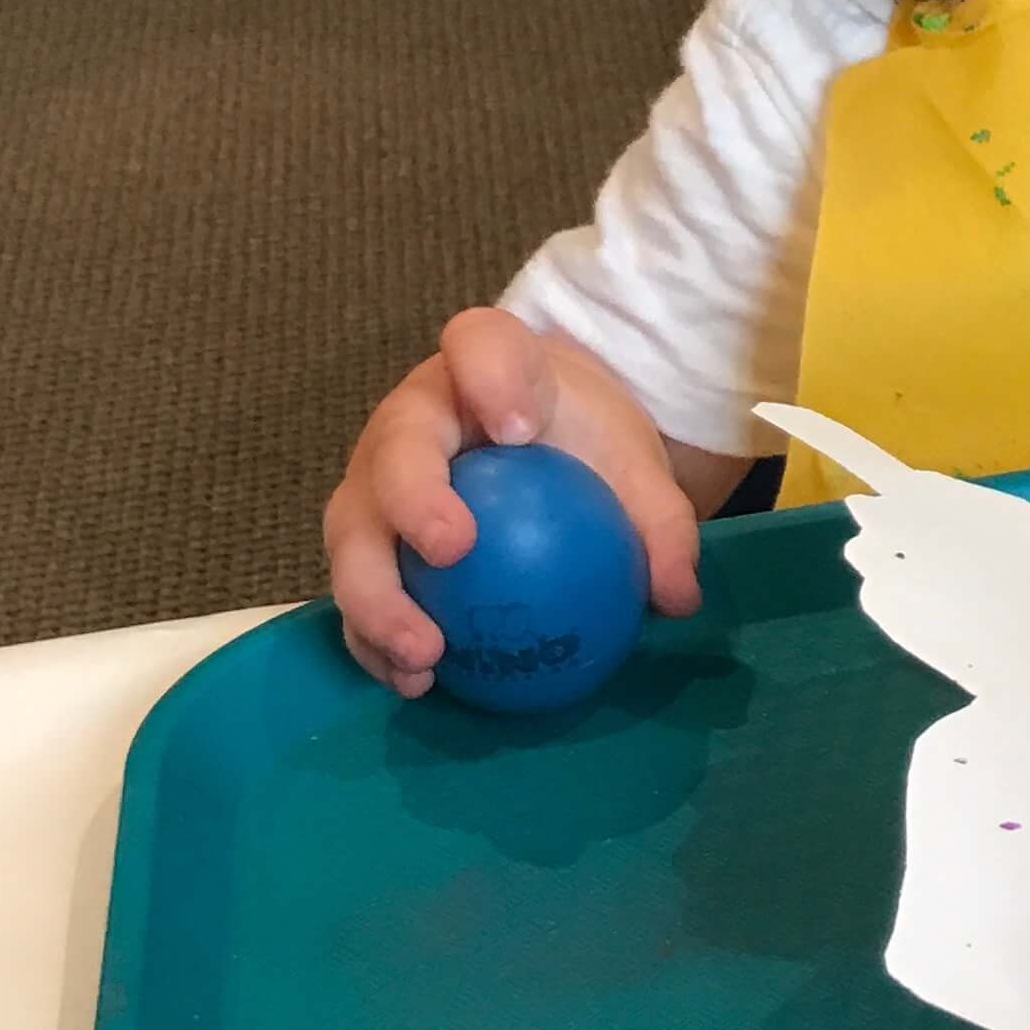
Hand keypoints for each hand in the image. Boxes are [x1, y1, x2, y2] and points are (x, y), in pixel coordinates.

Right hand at [323, 309, 701, 694]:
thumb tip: (676, 596)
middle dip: (411, 498)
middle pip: (393, 447)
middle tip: (452, 552)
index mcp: (485, 365)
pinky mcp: (365, 541)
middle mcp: (414, 416)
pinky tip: (416, 684)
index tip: (520, 427)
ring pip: (353, 530)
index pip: (479, 345)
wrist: (536, 442)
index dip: (490, 377)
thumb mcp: (633, 465)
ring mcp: (376, 479)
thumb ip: (660, 522)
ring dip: (377, 595)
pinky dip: (374, 640)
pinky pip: (355, 593)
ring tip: (425, 653)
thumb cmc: (581, 438)